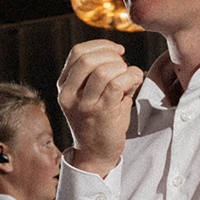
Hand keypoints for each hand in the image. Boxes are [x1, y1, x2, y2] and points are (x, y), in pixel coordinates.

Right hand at [57, 40, 142, 175]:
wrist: (96, 154)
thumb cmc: (98, 121)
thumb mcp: (88, 95)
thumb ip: (97, 72)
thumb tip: (117, 51)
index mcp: (64, 86)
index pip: (77, 52)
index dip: (101, 46)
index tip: (118, 51)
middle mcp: (69, 94)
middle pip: (87, 58)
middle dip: (112, 56)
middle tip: (123, 66)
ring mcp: (84, 105)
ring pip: (104, 70)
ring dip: (123, 68)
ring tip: (129, 78)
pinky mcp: (102, 113)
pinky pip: (118, 84)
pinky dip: (131, 77)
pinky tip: (135, 83)